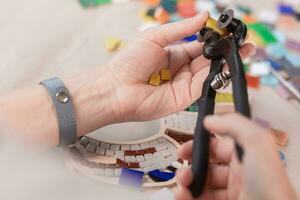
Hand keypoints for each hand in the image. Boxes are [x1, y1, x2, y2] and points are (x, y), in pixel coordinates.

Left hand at [107, 12, 255, 121]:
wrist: (116, 88)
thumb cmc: (129, 62)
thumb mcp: (156, 37)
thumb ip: (181, 29)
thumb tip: (204, 16)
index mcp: (174, 54)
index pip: (200, 47)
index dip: (215, 40)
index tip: (230, 32)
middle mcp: (181, 70)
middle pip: (208, 61)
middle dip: (226, 52)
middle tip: (245, 44)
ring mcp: (184, 85)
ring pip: (209, 73)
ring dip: (226, 63)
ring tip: (243, 51)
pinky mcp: (184, 98)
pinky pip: (203, 85)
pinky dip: (216, 76)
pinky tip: (228, 65)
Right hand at [175, 114, 297, 199]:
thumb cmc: (271, 188)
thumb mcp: (258, 145)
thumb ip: (236, 125)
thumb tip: (211, 119)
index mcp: (245, 158)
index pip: (218, 146)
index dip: (201, 145)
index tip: (187, 146)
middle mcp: (237, 176)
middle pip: (207, 166)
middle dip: (190, 164)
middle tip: (183, 167)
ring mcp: (230, 194)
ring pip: (201, 184)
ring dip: (186, 182)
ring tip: (182, 185)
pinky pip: (198, 199)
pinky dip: (186, 197)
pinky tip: (182, 195)